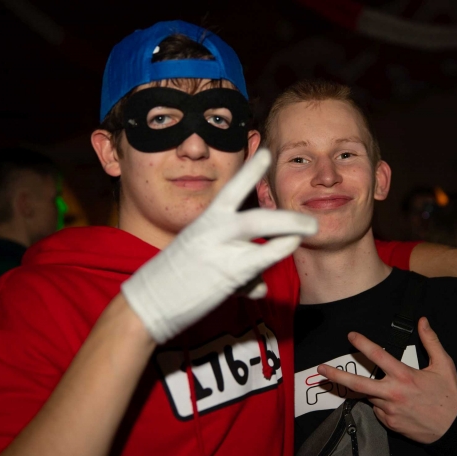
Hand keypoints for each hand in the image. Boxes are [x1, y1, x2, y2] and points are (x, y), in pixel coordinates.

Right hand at [122, 149, 317, 342]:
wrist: (147, 303)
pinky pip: (261, 258)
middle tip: (309, 218)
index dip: (250, 171)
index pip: (231, 190)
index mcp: (204, 221)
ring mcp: (219, 251)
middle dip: (286, 215)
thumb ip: (236, 268)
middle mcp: (211, 231)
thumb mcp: (201, 261)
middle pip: (255, 216)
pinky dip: (279, 251)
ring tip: (310, 228)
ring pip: (261, 233)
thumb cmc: (174, 282)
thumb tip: (261, 287)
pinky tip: (291, 246)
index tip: (266, 151)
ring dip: (289, 232)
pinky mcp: (226, 273)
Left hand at [317, 317, 456, 443]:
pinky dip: (382, 404)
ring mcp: (389, 411)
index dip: (362, 344)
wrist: (455, 429)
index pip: (378, 356)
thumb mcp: (444, 365)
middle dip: (337, 376)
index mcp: (404, 376)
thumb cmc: (450, 396)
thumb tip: (423, 321)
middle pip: (358, 384)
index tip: (351, 336)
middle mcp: (392, 394)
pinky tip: (398, 403)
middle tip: (321, 370)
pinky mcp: (389, 424)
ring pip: (370, 396)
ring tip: (379, 387)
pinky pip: (379, 410)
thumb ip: (431, 341)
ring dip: (370, 390)